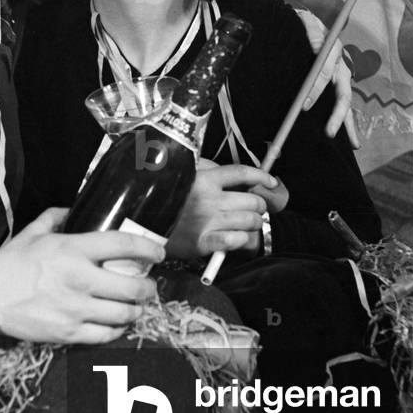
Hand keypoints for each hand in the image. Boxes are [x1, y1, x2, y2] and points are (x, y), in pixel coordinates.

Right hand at [0, 208, 162, 344]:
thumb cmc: (12, 263)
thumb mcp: (34, 232)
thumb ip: (57, 217)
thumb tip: (74, 208)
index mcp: (72, 249)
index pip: (123, 246)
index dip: (148, 249)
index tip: (159, 253)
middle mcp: (79, 279)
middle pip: (132, 287)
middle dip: (148, 288)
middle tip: (149, 286)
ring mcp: (75, 309)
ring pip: (124, 314)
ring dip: (136, 310)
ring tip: (136, 306)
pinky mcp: (68, 333)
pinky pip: (106, 335)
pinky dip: (117, 330)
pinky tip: (116, 323)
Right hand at [166, 162, 286, 260]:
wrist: (141, 222)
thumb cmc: (164, 196)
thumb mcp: (182, 173)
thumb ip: (206, 170)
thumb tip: (233, 175)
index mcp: (205, 179)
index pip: (243, 174)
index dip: (262, 177)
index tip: (271, 181)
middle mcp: (210, 199)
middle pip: (253, 201)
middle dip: (258, 206)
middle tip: (253, 209)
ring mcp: (209, 222)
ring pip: (250, 222)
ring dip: (253, 224)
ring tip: (245, 225)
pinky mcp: (205, 242)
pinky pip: (237, 241)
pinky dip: (242, 240)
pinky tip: (236, 238)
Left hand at [294, 9, 360, 148]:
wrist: (307, 24)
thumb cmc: (305, 24)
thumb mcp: (306, 22)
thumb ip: (311, 32)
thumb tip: (316, 46)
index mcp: (333, 52)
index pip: (326, 74)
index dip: (316, 89)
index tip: (306, 105)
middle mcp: (341, 68)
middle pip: (343, 95)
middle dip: (338, 116)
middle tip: (331, 133)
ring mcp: (341, 79)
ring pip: (346, 104)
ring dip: (349, 124)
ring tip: (354, 145)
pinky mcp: (337, 86)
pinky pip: (341, 105)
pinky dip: (345, 121)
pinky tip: (348, 139)